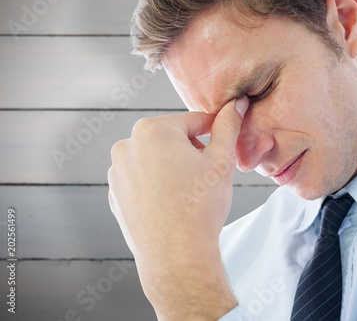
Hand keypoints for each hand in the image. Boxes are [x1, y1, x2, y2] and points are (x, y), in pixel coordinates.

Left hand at [108, 97, 248, 319]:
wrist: (176, 256)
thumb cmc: (200, 207)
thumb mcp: (221, 161)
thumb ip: (228, 126)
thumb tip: (237, 103)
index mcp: (152, 130)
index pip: (193, 121)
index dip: (214, 133)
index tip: (223, 146)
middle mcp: (127, 146)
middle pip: (171, 139)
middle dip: (191, 151)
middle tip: (206, 176)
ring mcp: (117, 172)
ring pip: (155, 159)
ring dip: (173, 167)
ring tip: (188, 193)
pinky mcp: (115, 195)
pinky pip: (142, 180)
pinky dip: (157, 185)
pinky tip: (171, 204)